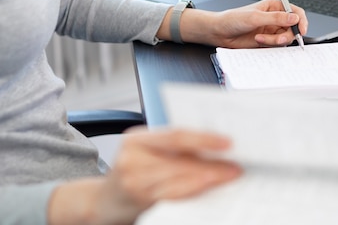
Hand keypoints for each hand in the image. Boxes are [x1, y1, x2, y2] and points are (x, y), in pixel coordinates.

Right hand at [47, 128, 240, 224]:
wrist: (102, 202)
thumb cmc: (132, 175)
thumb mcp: (147, 154)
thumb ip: (172, 149)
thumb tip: (215, 148)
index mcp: (137, 138)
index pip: (175, 135)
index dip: (203, 138)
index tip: (228, 142)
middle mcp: (132, 155)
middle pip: (179, 158)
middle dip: (211, 163)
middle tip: (236, 166)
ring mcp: (132, 178)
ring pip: (178, 177)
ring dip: (207, 178)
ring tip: (228, 177)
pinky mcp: (137, 198)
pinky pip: (171, 195)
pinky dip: (192, 192)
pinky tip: (208, 190)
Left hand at [175, 0, 307, 47]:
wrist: (220, 32)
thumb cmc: (233, 19)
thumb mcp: (255, 17)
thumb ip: (276, 18)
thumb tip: (294, 18)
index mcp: (273, 6)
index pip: (295, 11)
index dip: (300, 20)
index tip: (301, 30)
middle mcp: (274, 18)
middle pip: (293, 27)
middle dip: (287, 34)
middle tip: (278, 39)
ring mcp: (271, 30)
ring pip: (285, 38)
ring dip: (275, 40)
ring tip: (261, 38)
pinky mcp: (266, 40)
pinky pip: (276, 45)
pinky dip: (270, 45)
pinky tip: (258, 40)